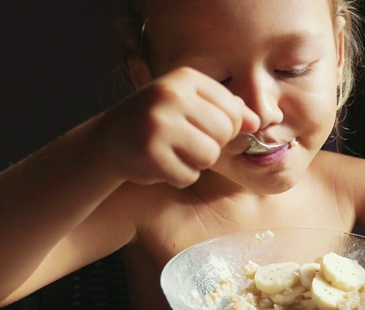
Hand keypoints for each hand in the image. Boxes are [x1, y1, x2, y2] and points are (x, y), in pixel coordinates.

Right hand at [95, 67, 259, 187]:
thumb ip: (227, 111)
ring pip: (209, 156)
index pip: (233, 109)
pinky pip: (188, 175)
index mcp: (184, 78)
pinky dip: (179, 177)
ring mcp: (157, 124)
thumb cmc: (159, 123)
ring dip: (197, 163)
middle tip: (187, 143)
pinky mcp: (149, 154)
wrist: (107, 141)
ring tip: (174, 153)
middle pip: (224, 132)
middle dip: (212, 145)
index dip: (228, 127)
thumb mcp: (191, 106)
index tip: (206, 129)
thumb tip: (257, 123)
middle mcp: (170, 95)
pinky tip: (160, 164)